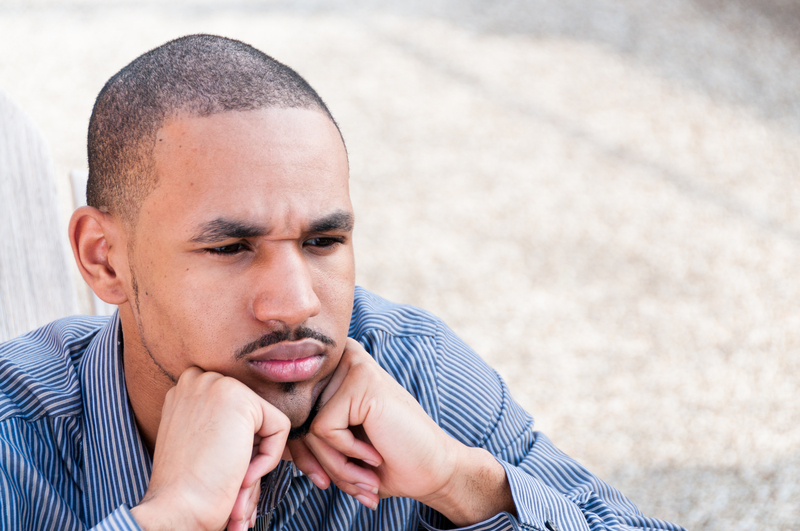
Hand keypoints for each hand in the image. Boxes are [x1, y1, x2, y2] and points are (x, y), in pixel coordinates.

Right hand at [130, 368, 290, 530]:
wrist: (178, 509)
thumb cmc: (190, 489)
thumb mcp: (203, 445)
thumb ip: (225, 425)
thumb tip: (259, 428)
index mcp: (185, 393)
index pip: (235, 412)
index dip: (237, 446)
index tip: (219, 471)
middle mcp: (196, 380)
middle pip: (251, 416)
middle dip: (249, 453)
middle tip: (232, 482)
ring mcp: (216, 384)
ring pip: (266, 423)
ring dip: (257, 460)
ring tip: (235, 483)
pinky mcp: (240, 397)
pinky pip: (280, 428)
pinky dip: (270, 459)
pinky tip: (242, 474)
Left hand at [287, 339, 514, 525]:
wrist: (432, 470)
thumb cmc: (384, 459)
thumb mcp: (335, 445)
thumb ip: (303, 433)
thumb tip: (265, 433)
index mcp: (333, 369)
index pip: (291, 412)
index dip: (301, 453)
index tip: (322, 481)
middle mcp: (340, 359)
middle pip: (297, 418)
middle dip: (318, 461)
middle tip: (352, 484)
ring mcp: (353, 366)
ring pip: (308, 427)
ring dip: (333, 463)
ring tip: (365, 475)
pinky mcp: (361, 381)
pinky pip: (323, 429)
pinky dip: (345, 454)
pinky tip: (374, 455)